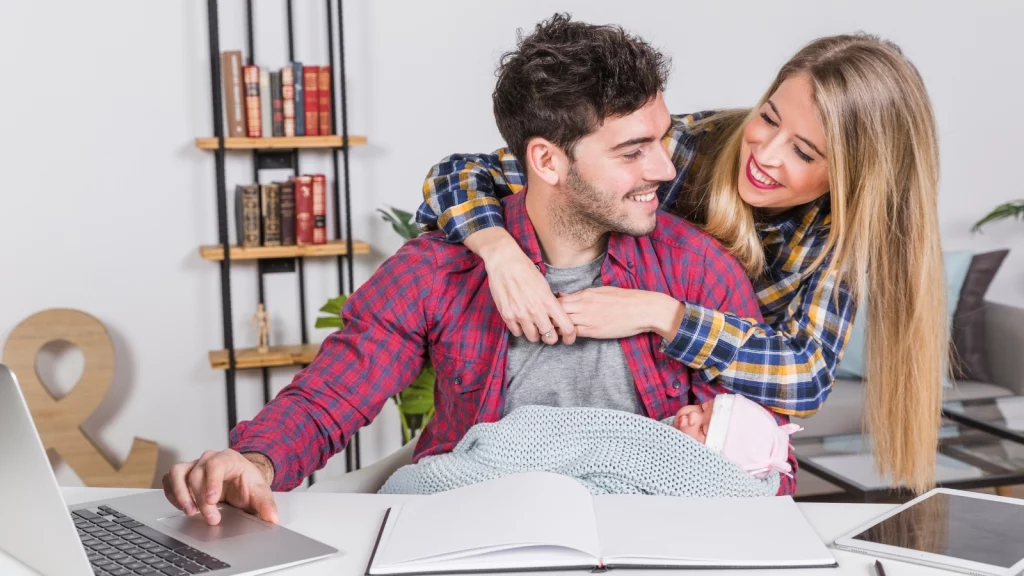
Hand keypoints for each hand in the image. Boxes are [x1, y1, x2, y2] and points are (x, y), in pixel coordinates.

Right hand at [162, 449, 277, 525]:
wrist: (240, 480)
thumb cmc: (247, 482)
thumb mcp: (260, 492)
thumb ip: (266, 504)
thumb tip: (272, 518)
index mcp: (228, 458)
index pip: (216, 465)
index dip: (212, 482)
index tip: (212, 500)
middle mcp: (208, 459)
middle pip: (197, 475)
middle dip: (202, 499)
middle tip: (211, 518)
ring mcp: (194, 466)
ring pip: (178, 473)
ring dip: (180, 494)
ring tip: (189, 512)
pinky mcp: (183, 475)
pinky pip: (170, 480)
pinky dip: (171, 493)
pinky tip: (182, 507)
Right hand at [465, 228, 575, 344]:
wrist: (505, 263)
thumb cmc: (526, 271)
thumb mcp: (545, 285)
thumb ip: (551, 303)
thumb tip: (556, 317)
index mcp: (549, 302)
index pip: (567, 328)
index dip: (570, 336)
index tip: (568, 337)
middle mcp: (536, 311)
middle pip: (550, 338)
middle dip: (550, 336)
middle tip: (548, 330)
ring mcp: (520, 315)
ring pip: (533, 338)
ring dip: (534, 333)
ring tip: (532, 324)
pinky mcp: (507, 315)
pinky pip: (517, 332)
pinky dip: (520, 329)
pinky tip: (520, 320)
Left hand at [558, 287, 683, 339]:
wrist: (643, 309)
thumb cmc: (625, 299)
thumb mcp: (601, 291)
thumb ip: (581, 294)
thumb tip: (563, 294)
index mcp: (585, 294)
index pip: (558, 300)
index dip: (550, 307)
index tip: (547, 312)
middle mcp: (584, 304)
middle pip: (556, 311)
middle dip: (549, 317)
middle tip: (545, 323)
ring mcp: (588, 318)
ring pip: (562, 323)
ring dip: (556, 327)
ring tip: (551, 331)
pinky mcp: (594, 331)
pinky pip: (574, 333)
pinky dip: (567, 335)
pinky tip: (564, 337)